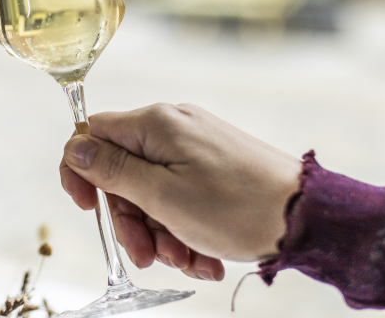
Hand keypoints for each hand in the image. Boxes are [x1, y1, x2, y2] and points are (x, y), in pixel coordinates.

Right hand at [60, 103, 300, 280]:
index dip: (80, 172)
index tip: (86, 209)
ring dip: (160, 232)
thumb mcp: (161, 195)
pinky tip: (204, 257)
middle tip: (147, 255)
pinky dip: (185, 229)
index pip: (92, 134)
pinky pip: (181, 196)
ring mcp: (196, 147)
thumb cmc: (237, 206)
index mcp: (155, 124)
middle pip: (123, 172)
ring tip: (186, 261)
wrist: (310, 217)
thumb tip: (74, 149)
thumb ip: (112, 170)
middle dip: (131, 219)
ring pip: (152, 191)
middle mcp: (173, 128)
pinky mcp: (215, 167)